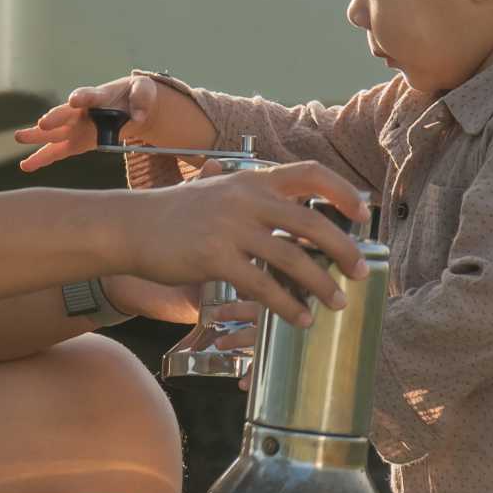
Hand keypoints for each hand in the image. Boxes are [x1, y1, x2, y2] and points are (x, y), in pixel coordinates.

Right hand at [14, 73, 215, 173]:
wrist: (131, 105)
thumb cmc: (137, 94)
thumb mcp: (145, 92)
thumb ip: (142, 100)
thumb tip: (137, 116)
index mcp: (98, 96)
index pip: (88, 95)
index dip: (81, 97)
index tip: (74, 99)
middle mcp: (81, 111)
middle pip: (64, 114)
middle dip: (54, 119)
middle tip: (42, 123)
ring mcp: (76, 127)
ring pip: (54, 133)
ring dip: (37, 136)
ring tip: (19, 138)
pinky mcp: (76, 142)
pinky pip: (57, 151)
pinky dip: (42, 158)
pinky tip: (26, 165)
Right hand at [119, 163, 366, 323]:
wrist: (129, 226)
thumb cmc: (175, 214)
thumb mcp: (217, 191)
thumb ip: (253, 198)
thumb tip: (296, 215)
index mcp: (252, 180)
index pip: (310, 173)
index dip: (342, 193)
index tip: (363, 215)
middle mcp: (246, 198)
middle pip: (311, 222)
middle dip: (343, 249)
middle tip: (360, 271)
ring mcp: (231, 228)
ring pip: (292, 258)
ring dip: (322, 284)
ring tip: (338, 302)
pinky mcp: (215, 258)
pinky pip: (263, 286)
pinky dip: (287, 306)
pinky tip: (300, 319)